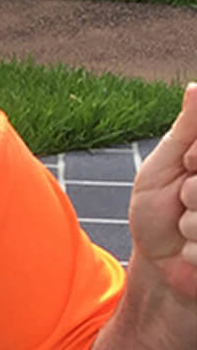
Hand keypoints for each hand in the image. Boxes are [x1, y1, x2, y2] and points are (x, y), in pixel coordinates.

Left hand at [130, 82, 196, 301]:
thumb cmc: (159, 209)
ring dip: (191, 223)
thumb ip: (188, 130)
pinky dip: (192, 250)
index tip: (187, 163)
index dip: (195, 156)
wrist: (156, 261)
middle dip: (193, 190)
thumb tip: (195, 88)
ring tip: (188, 226)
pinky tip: (191, 250)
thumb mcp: (165, 165)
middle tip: (184, 198)